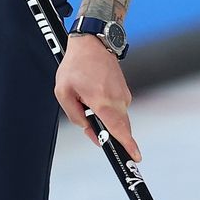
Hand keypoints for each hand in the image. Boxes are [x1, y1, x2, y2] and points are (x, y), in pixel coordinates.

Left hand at [55, 35, 140, 161]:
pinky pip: (118, 110)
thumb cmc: (76, 65)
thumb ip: (75, 115)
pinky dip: (108, 111)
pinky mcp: (125, 91)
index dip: (127, 145)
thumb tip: (89, 130)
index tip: (135, 157)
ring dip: (105, 119)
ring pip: (117, 119)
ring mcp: (123, 95)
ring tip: (86, 100)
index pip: (118, 129)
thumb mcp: (63, 92)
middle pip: (119, 128)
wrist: (93, 42)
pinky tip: (94, 97)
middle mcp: (117, 100)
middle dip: (108, 134)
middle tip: (90, 125)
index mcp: (102, 101)